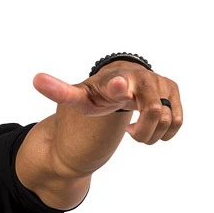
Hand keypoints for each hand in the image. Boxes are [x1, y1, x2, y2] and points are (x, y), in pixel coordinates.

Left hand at [32, 63, 181, 144]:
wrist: (119, 82)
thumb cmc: (97, 94)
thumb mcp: (79, 96)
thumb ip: (62, 91)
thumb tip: (36, 80)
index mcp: (117, 79)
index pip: (118, 83)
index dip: (117, 85)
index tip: (116, 87)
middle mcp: (143, 77)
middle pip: (153, 114)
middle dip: (143, 133)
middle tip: (131, 131)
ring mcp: (162, 83)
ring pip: (167, 121)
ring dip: (152, 135)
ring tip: (138, 128)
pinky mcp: (173, 91)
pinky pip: (177, 121)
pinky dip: (166, 132)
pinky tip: (152, 127)